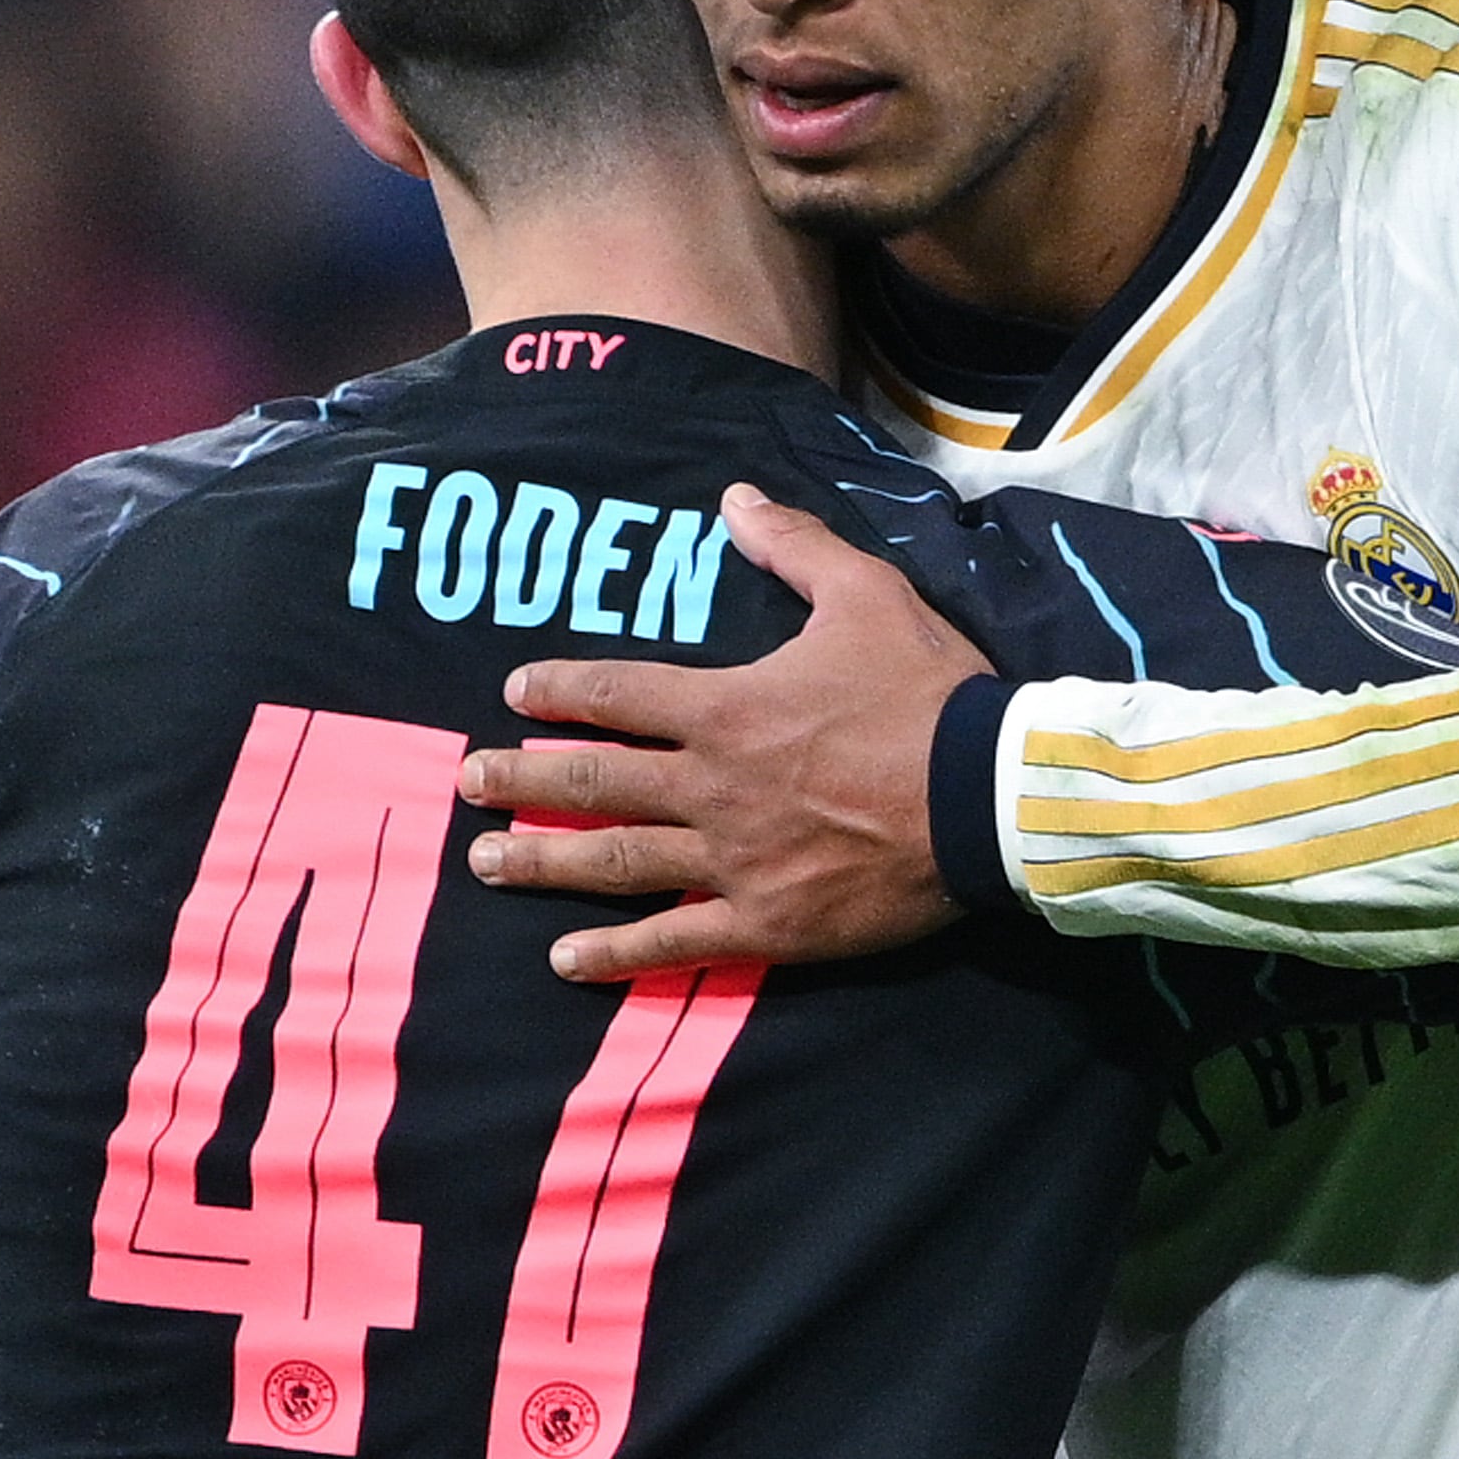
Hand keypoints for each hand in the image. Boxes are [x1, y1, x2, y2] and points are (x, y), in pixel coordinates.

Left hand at [458, 486, 993, 980]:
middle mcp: (711, 786)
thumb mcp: (867, 596)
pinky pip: (674, 941)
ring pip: (614, 861)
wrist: (989, 799)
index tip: (516, 694)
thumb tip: (733, 498)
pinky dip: (615, 954)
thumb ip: (793, 548)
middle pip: (594, 780)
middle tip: (468, 782)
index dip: (560, 691)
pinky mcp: (766, 923)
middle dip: (523, 778)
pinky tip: (567, 960)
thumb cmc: (930, 695)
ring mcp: (731, 861)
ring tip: (487, 862)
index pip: (618, 695)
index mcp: (728, 708)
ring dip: (543, 860)